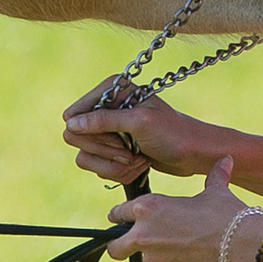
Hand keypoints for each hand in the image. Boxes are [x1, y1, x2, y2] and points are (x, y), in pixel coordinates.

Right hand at [62, 77, 224, 184]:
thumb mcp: (139, 123)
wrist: (193, 154)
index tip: (120, 139)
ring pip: (84, 157)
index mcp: (112, 89)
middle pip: (75, 137)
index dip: (93, 133)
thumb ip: (104, 121)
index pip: (75, 114)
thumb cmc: (173, 133)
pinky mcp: (110, 149)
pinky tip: (138, 165)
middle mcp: (105, 106)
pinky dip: (117, 172)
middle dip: (106, 151)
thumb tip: (69, 123)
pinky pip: (96, 167)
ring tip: (137, 160)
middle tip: (130, 152)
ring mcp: (107, 129)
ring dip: (113, 165)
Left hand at [107, 157, 261, 261]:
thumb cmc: (226, 214)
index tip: (124, 219)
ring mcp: (153, 260)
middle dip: (120, 245)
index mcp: (148, 208)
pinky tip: (193, 259)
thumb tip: (226, 160)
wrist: (243, 246)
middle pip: (115, 247)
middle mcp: (143, 234)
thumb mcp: (216, 192)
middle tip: (135, 242)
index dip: (121, 216)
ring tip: (184, 246)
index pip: (118, 213)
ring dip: (157, 254)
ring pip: (145, 259)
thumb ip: (214, 177)